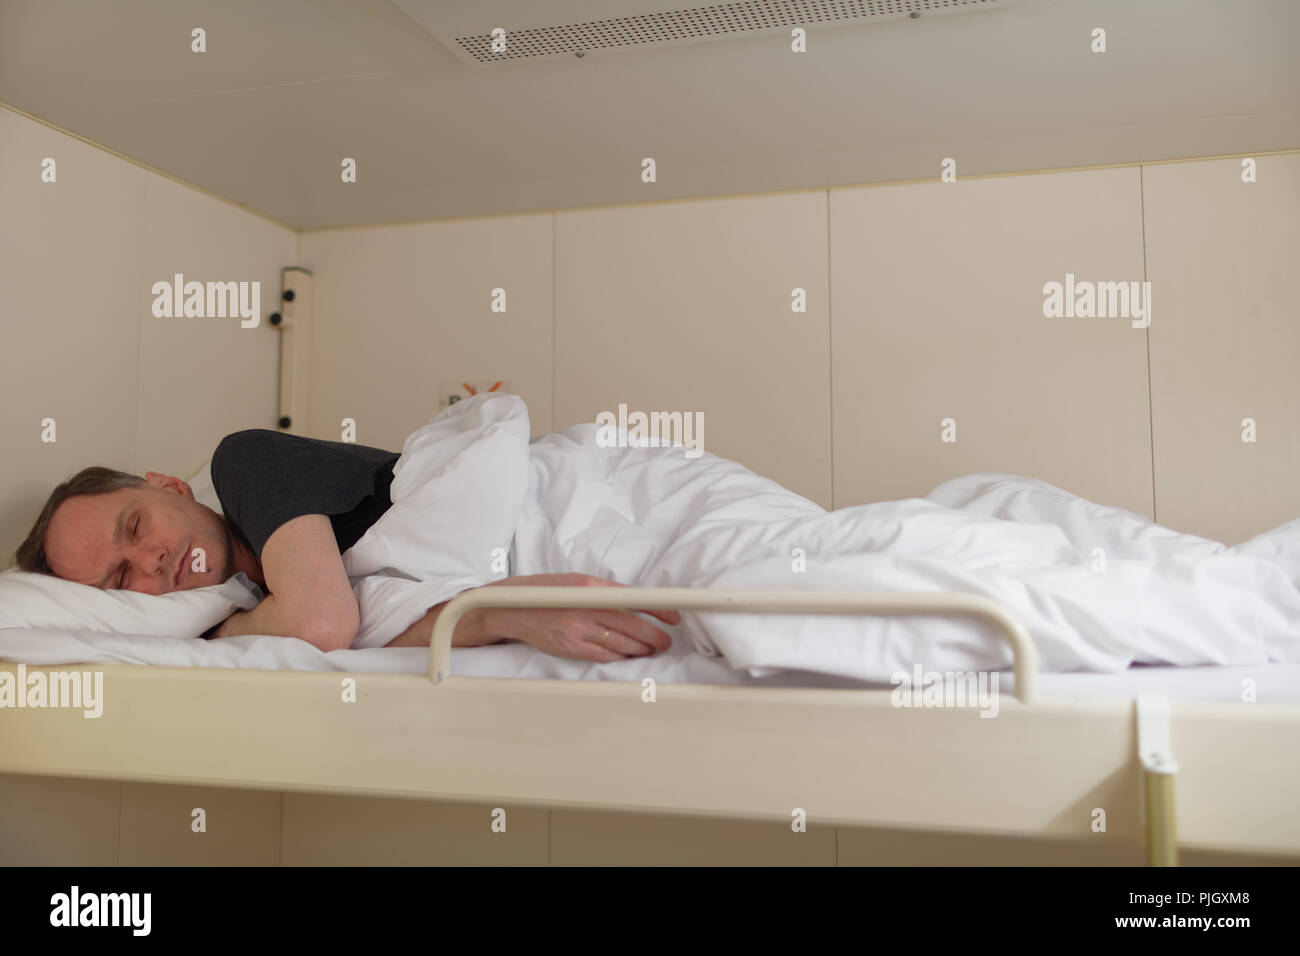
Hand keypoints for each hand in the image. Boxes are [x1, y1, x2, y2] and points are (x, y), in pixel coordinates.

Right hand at [481, 573, 679, 662]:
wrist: (512, 608)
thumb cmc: (547, 593)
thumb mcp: (576, 582)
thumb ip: (604, 591)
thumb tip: (636, 602)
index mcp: (589, 587)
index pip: (633, 599)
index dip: (657, 610)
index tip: (673, 616)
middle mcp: (585, 608)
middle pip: (631, 626)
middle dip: (654, 635)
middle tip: (665, 640)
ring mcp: (578, 630)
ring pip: (621, 644)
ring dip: (640, 649)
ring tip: (650, 649)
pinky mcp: (571, 647)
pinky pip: (604, 655)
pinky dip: (620, 657)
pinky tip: (628, 656)